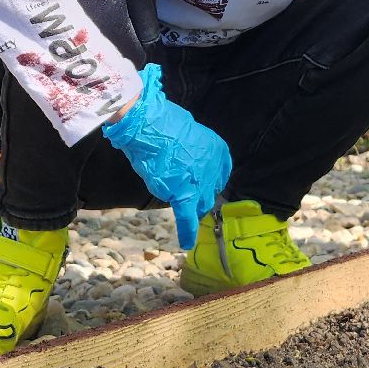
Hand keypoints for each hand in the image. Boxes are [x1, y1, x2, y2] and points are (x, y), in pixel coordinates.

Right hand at [101, 63, 230, 249]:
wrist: (149, 125)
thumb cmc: (162, 125)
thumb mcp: (189, 135)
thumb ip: (195, 153)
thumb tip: (191, 165)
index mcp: (218, 150)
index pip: (219, 175)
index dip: (208, 183)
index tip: (200, 186)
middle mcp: (215, 168)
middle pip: (210, 192)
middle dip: (199, 196)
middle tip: (185, 194)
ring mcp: (201, 182)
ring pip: (199, 204)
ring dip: (189, 206)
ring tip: (177, 199)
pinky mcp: (184, 194)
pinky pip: (187, 216)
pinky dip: (188, 231)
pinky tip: (187, 242)